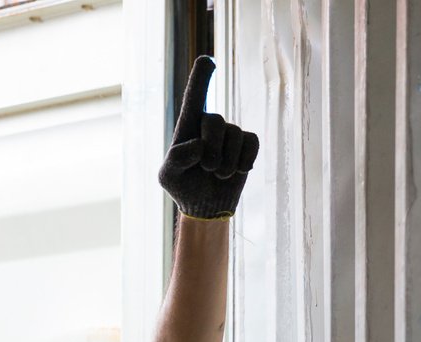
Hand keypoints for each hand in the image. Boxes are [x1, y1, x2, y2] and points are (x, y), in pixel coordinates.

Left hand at [158, 57, 259, 219]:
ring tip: (217, 175)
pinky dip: (243, 161)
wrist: (205, 203)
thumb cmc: (182, 185)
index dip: (201, 79)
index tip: (206, 60)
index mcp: (187, 127)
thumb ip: (177, 159)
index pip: (194, 99)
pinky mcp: (247, 143)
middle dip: (211, 148)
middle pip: (214, 120)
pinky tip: (236, 171)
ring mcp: (230, 132)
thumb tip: (199, 145)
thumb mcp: (168, 176)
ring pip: (234, 135)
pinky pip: (252, 142)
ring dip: (225, 162)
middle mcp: (209, 124)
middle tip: (206, 169)